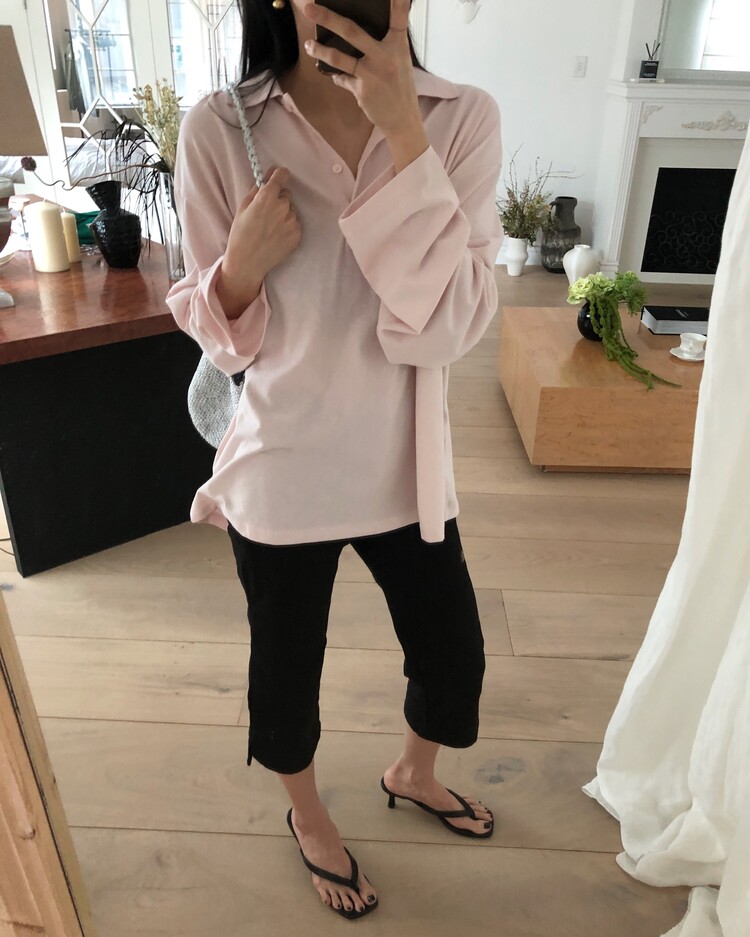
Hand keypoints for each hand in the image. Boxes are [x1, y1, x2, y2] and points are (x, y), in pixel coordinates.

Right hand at [219, 166, 300, 310]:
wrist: (248, 262)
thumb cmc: (241, 234)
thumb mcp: (243, 207)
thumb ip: (257, 190)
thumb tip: (267, 178)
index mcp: (267, 197)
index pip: (282, 175)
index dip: (279, 176)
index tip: (278, 178)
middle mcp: (283, 207)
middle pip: (287, 194)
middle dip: (279, 199)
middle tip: (267, 213)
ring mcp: (292, 221)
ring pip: (291, 210)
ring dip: (284, 214)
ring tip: (271, 227)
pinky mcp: (298, 234)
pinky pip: (295, 223)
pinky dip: (288, 227)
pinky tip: (277, 235)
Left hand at [302, 0, 421, 136]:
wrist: (402, 120)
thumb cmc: (400, 86)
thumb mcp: (400, 60)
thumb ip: (385, 43)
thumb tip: (358, 30)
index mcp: (398, 45)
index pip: (399, 18)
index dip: (398, 2)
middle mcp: (385, 57)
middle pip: (352, 32)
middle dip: (328, 18)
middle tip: (309, 8)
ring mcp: (371, 74)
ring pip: (339, 58)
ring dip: (321, 50)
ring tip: (308, 45)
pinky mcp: (361, 91)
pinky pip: (342, 78)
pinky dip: (338, 76)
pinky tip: (336, 76)